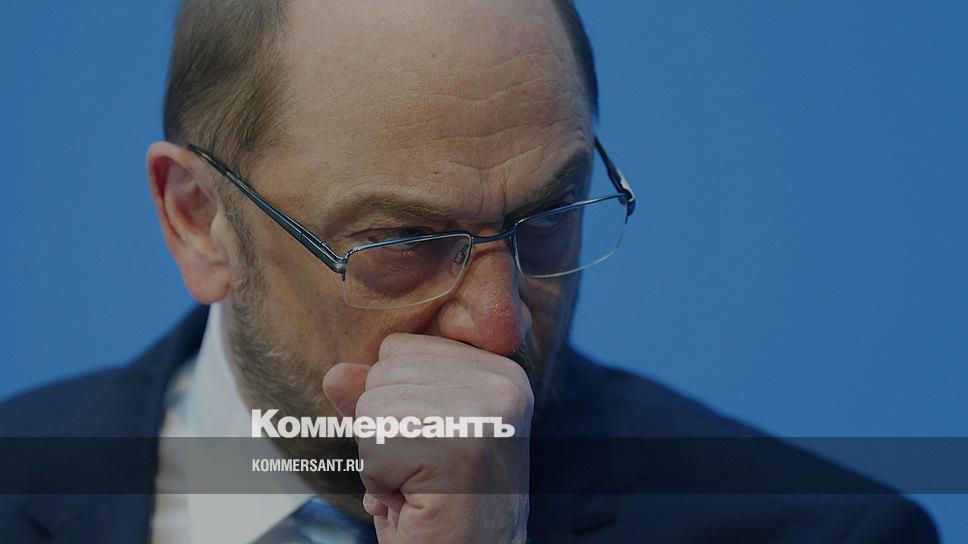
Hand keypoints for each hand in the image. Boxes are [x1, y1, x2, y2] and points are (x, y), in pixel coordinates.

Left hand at [323, 333, 532, 543]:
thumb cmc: (444, 510)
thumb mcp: (408, 439)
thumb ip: (375, 398)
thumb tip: (335, 373)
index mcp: (499, 373)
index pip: (398, 348)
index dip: (395, 403)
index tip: (432, 446)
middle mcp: (502, 383)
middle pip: (381, 372)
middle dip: (383, 429)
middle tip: (424, 472)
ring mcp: (486, 410)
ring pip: (372, 406)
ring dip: (380, 458)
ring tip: (421, 485)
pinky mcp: (461, 444)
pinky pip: (372, 442)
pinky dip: (379, 480)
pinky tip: (416, 500)